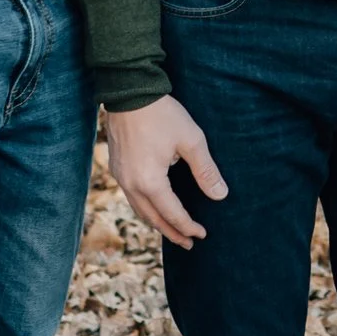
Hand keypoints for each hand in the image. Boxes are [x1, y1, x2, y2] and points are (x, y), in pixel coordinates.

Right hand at [103, 95, 225, 247]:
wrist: (130, 92)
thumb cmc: (162, 114)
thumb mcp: (191, 140)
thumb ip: (205, 171)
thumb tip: (220, 196)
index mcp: (150, 182)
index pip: (172, 214)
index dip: (188, 226)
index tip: (202, 234)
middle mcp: (131, 184)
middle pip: (153, 218)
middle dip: (172, 232)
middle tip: (188, 243)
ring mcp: (120, 176)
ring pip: (139, 209)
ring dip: (157, 222)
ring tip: (172, 230)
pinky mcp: (116, 166)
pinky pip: (131, 196)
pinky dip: (145, 207)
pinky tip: (154, 204)